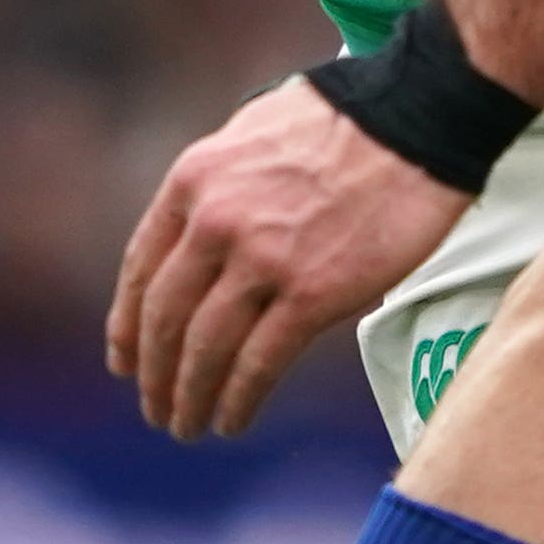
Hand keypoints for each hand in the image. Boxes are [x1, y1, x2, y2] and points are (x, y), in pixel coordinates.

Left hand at [108, 77, 468, 439]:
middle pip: (166, 319)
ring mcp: (263, 261)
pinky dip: (238, 399)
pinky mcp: (313, 294)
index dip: (128, 326)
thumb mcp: (254, 132)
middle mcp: (215, 223)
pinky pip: (259, 363)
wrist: (419, 118)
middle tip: (155, 407)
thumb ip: (220, 185)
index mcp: (195, 181)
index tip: (125, 362)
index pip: (142, 270)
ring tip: (188, 425)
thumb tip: (203, 229)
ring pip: (205, 349)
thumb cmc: (347, 119)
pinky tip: (233, 419)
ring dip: (190, 396)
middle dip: (154, 374)